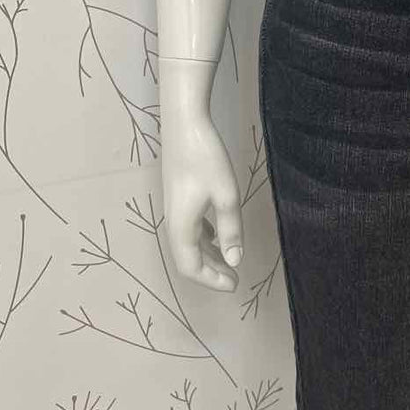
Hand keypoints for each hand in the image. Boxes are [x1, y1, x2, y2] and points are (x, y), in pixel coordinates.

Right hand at [160, 109, 243, 291]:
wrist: (184, 124)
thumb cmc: (206, 158)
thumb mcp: (225, 194)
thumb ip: (231, 229)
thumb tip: (234, 260)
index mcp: (181, 227)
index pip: (191, 267)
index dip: (211, 280)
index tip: (234, 285)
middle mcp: (174, 221)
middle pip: (188, 258)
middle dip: (210, 271)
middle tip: (234, 278)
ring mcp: (175, 207)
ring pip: (189, 242)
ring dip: (208, 255)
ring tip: (228, 260)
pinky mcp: (179, 195)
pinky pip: (190, 227)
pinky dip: (204, 237)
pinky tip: (217, 234)